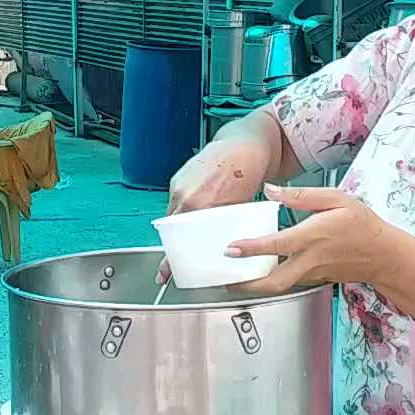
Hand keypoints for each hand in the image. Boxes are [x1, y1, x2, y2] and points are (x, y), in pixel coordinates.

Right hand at [160, 135, 275, 280]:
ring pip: (173, 215)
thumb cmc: (248, 169)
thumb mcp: (241, 203)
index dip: (171, 257)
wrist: (246, 142)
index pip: (179, 236)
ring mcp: (179, 184)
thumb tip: (225, 243)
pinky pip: (176, 202)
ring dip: (178, 229)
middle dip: (171, 246)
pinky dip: (182, 212)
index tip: (165, 271)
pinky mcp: (179, 178)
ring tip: (184, 240)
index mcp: (199, 202)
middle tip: (170, 264)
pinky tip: (192, 217)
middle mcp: (184, 193)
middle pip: (171, 228)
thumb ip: (228, 223)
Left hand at [228, 185, 394, 294]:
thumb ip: (300, 195)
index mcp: (313, 236)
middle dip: (246, 285)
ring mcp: (312, 273)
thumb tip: (271, 189)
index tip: (231, 249)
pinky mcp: (314, 279)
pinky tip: (259, 273)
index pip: (277, 245)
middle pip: (274, 281)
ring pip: (279, 285)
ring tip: (233, 279)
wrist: (383, 254)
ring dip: (255, 285)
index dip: (251, 248)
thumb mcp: (335, 199)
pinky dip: (271, 281)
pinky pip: (288, 282)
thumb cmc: (361, 224)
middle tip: (225, 280)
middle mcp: (310, 259)